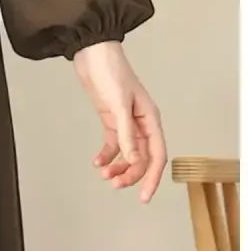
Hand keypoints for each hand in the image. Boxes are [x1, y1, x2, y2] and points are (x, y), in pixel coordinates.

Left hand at [73, 40, 165, 203]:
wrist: (92, 54)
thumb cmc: (111, 73)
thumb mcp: (119, 105)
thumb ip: (127, 134)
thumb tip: (136, 160)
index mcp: (151, 119)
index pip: (157, 155)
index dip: (152, 178)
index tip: (144, 196)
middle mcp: (141, 124)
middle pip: (142, 158)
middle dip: (130, 175)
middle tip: (114, 185)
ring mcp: (126, 123)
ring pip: (128, 154)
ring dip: (117, 167)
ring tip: (104, 175)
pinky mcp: (111, 120)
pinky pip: (113, 144)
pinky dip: (106, 155)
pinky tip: (97, 162)